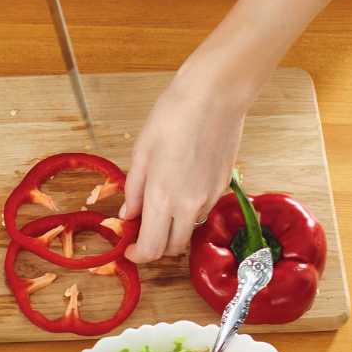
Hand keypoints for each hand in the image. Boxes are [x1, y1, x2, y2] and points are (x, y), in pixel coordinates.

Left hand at [120, 65, 256, 262]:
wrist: (215, 96)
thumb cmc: (173, 116)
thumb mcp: (140, 152)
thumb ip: (133, 190)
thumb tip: (128, 215)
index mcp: (162, 197)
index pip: (151, 248)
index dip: (138, 255)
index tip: (128, 248)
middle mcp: (188, 205)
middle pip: (172, 248)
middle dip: (155, 247)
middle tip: (142, 231)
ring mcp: (209, 198)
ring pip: (188, 231)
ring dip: (173, 229)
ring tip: (160, 206)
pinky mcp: (223, 187)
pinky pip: (202, 212)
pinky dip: (188, 211)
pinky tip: (181, 188)